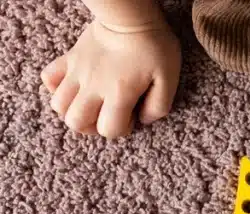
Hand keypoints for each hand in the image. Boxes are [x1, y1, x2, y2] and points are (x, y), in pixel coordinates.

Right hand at [41, 19, 180, 138]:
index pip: (108, 129)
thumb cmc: (154, 46)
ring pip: (58, 104)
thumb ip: (159, 106)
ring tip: (91, 105)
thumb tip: (143, 120)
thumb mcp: (168, 79)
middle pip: (75, 121)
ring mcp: (77, 72)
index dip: (120, 129)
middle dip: (91, 127)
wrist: (130, 16)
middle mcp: (93, 86)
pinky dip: (56, 88)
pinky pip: (48, 78)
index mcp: (119, 93)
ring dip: (72, 111)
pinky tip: (74, 88)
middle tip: (107, 115)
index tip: (130, 116)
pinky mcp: (69, 59)